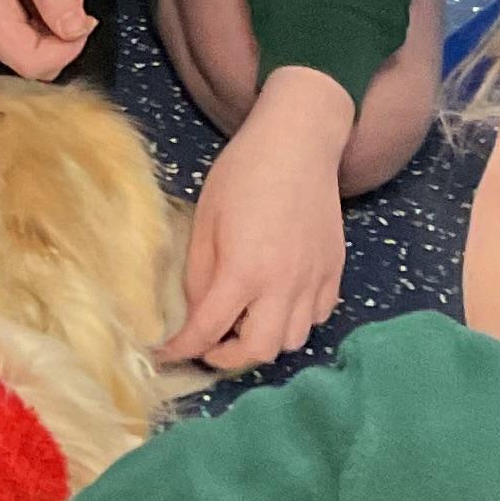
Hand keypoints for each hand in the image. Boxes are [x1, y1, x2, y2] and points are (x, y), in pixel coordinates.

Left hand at [161, 73, 354, 371]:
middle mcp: (284, 284)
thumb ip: (199, 275)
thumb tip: (196, 312)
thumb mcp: (204, 221)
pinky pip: (318, 316)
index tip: (165, 353)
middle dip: (227, 357)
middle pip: (259, 351)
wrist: (297, 143)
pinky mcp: (334, 270)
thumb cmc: (243, 174)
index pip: (208, 331)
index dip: (181, 348)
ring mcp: (314, 280)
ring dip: (263, 341)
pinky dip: (295, 321)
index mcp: (245, 271)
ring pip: (293, 340)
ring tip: (242, 323)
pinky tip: (276, 303)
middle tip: (208, 344)